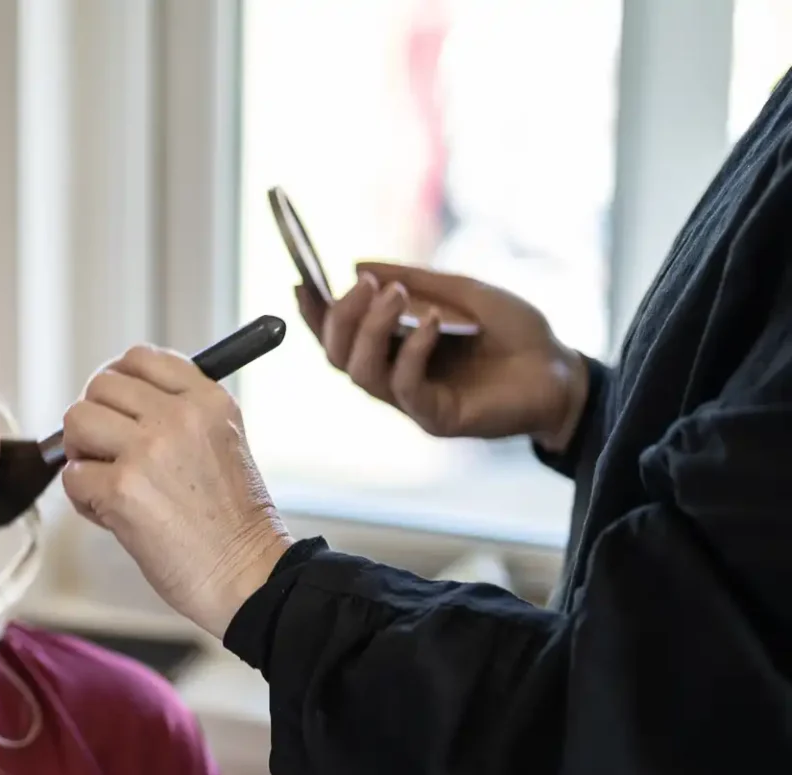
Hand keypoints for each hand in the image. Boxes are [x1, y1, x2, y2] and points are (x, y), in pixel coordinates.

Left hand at [60, 345, 291, 639]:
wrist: (246, 576)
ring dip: (81, 454)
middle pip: (100, 386)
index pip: (139, 357)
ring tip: (106, 482)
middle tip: (106, 454)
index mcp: (207, 400)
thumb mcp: (222, 442)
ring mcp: (148, 451)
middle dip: (94, 420)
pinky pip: (72, 475)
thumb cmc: (232, 521)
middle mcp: (179, 417)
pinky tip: (111, 515)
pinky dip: (83, 498)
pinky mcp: (121, 490)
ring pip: (76, 421)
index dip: (116, 382)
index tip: (115, 409)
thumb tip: (112, 404)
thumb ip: (176, 414)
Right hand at [298, 262, 589, 452]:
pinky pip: (405, 387)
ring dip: (371, 329)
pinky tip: (434, 323)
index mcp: (396, 347)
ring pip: (361, 373)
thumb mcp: (466, 292)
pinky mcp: (436, 418)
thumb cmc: (519, 334)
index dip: (315, 313)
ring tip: (392, 295)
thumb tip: (359, 263)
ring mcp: (413, 400)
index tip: (302, 283)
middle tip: (363, 284)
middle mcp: (395, 375)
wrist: (564, 371)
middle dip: (341, 318)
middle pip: (339, 355)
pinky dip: (413, 351)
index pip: (341, 334)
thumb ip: (417, 281)